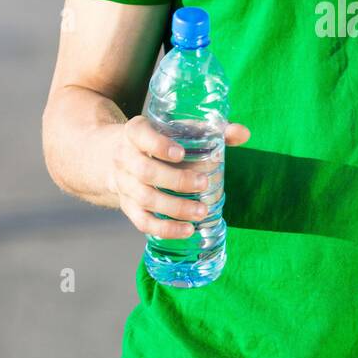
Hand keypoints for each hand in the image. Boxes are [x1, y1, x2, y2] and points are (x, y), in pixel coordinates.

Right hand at [106, 114, 249, 237]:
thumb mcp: (175, 128)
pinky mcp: (128, 206)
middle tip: (203, 184)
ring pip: (145, 199)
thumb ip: (210, 129)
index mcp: (135, 133)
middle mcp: (124, 158)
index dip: (158, 145)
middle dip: (176, 180)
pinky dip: (165, 228)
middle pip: (145, 171)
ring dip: (175, 208)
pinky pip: (142, 221)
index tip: (180, 153)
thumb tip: (243, 133)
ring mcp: (124, 185)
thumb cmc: (158, 139)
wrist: (114, 155)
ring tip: (201, 211)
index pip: (140, 135)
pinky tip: (187, 230)